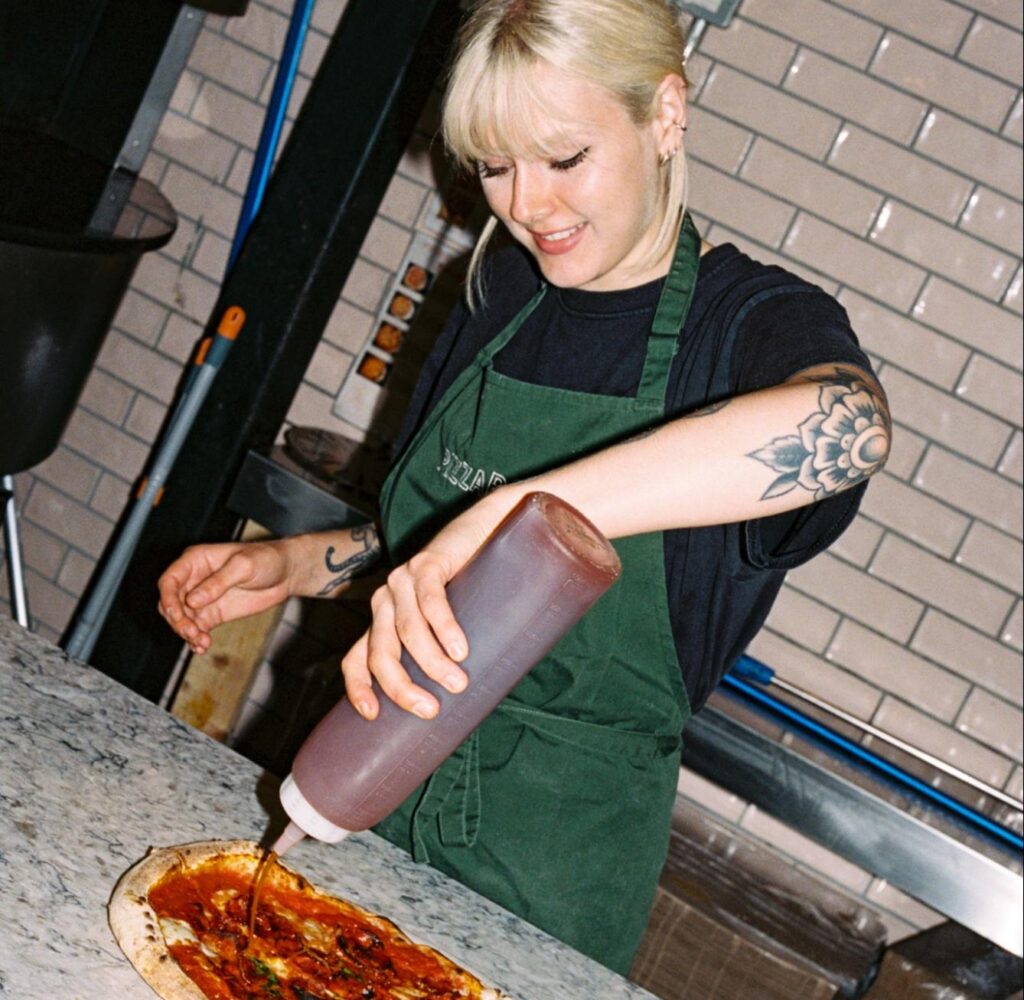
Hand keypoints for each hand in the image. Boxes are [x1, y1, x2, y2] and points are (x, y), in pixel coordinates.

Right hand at [157, 541, 292, 653]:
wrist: (286, 573)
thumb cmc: (265, 559)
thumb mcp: (244, 566)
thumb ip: (218, 582)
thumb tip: (192, 601)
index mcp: (196, 561)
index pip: (169, 581)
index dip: (167, 599)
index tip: (175, 616)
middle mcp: (194, 580)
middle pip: (171, 603)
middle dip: (177, 620)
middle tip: (192, 632)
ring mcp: (202, 599)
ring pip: (181, 620)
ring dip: (186, 633)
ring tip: (202, 642)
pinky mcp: (213, 614)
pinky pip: (197, 629)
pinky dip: (196, 640)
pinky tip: (202, 647)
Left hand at [341, 487, 521, 719]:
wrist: (490, 529)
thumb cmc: (474, 586)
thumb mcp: (448, 625)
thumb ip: (441, 652)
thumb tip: (457, 702)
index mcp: (383, 619)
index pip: (356, 658)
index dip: (359, 687)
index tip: (372, 715)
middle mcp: (385, 599)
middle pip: (379, 652)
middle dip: (401, 687)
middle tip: (430, 710)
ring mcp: (403, 579)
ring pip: (406, 630)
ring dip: (431, 662)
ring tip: (458, 683)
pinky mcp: (427, 562)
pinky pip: (430, 601)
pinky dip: (444, 628)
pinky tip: (460, 648)